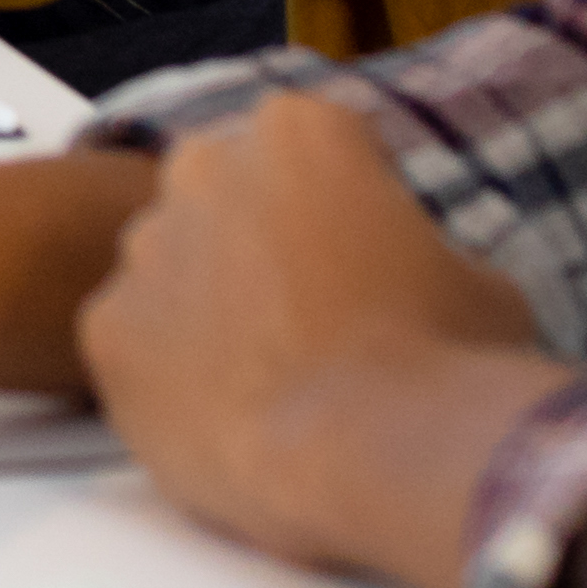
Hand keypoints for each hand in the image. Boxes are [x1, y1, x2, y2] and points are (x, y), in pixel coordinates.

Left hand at [78, 93, 563, 587]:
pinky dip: (167, 372)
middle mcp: (203, 168)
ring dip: (206, 305)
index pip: (311, 148)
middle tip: (310, 316)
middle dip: (257, 243)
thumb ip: (421, 250)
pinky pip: (132, 342)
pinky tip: (224, 413)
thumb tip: (411, 277)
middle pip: (223, 195)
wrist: (378, 456)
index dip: (346, 206)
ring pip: (169, 268)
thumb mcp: (481, 281)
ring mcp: (144, 248)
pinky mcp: (105, 330)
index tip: (367, 256)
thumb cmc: (442, 364)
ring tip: (269, 376)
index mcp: (297, 131)